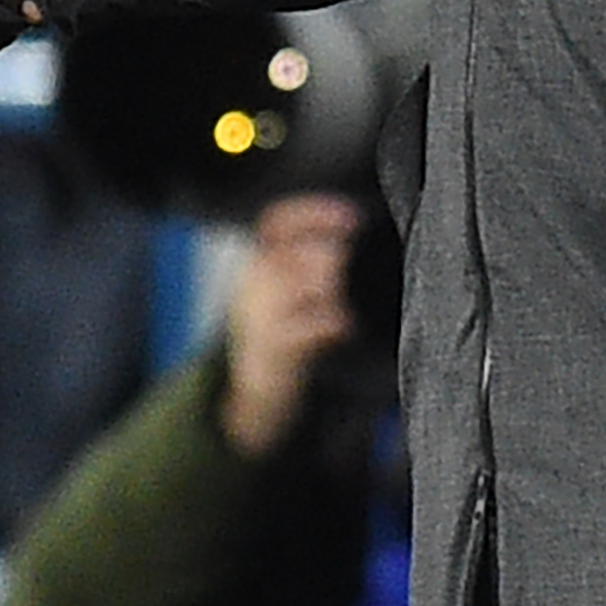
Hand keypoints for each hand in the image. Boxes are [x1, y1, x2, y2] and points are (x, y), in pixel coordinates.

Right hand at [217, 192, 361, 458]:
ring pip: (307, 282)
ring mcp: (263, 317)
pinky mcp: (278, 348)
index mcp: (253, 266)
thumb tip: (342, 239)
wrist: (253, 392)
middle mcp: (253, 286)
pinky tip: (341, 325)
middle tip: (336, 278)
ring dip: (330, 290)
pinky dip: (334, 321)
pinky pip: (314, 323)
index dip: (314, 213)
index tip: (352, 216)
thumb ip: (304, 261)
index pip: (277, 222)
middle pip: (299, 251)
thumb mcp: (281, 291)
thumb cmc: (278, 334)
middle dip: (330, 258)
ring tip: (332, 305)